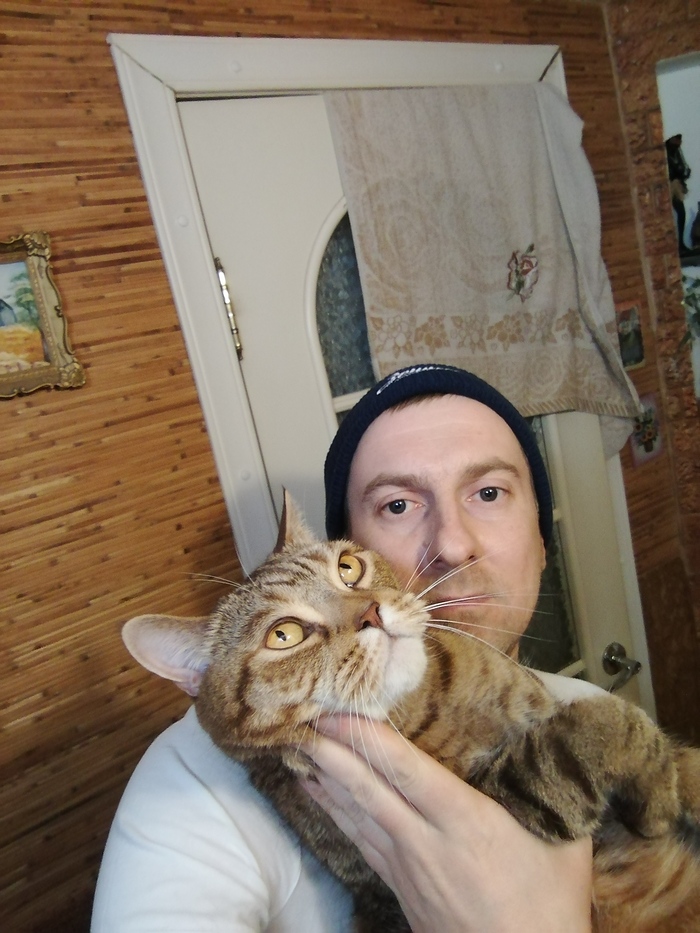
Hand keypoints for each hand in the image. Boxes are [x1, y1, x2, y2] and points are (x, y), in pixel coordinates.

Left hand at [302, 716, 591, 932]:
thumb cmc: (548, 908)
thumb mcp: (565, 842)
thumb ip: (551, 787)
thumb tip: (555, 733)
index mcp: (464, 823)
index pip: (404, 770)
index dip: (365, 739)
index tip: (337, 710)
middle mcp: (425, 842)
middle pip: (366, 790)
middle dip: (330, 752)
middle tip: (301, 718)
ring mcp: (407, 869)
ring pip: (355, 816)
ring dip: (324, 779)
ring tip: (297, 748)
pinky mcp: (400, 889)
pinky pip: (359, 841)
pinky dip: (335, 813)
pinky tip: (318, 796)